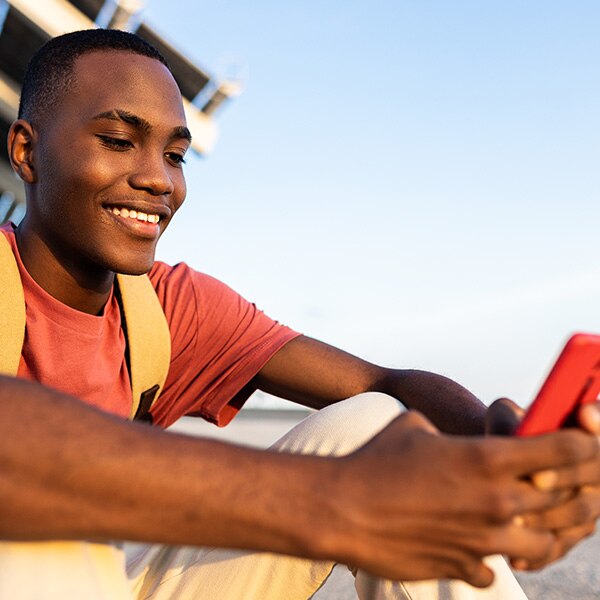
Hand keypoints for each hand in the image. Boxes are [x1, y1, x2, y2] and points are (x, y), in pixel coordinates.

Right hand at [333, 409, 598, 586]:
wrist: (341, 508)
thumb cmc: (375, 459)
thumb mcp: (416, 427)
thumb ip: (451, 434)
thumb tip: (458, 440)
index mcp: (486, 458)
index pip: (564, 450)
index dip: (584, 444)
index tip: (588, 444)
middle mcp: (495, 500)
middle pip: (567, 500)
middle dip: (581, 490)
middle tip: (575, 485)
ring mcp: (483, 539)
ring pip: (545, 543)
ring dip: (546, 530)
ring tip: (532, 521)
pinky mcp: (463, 565)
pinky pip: (496, 566)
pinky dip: (495, 555)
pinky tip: (479, 542)